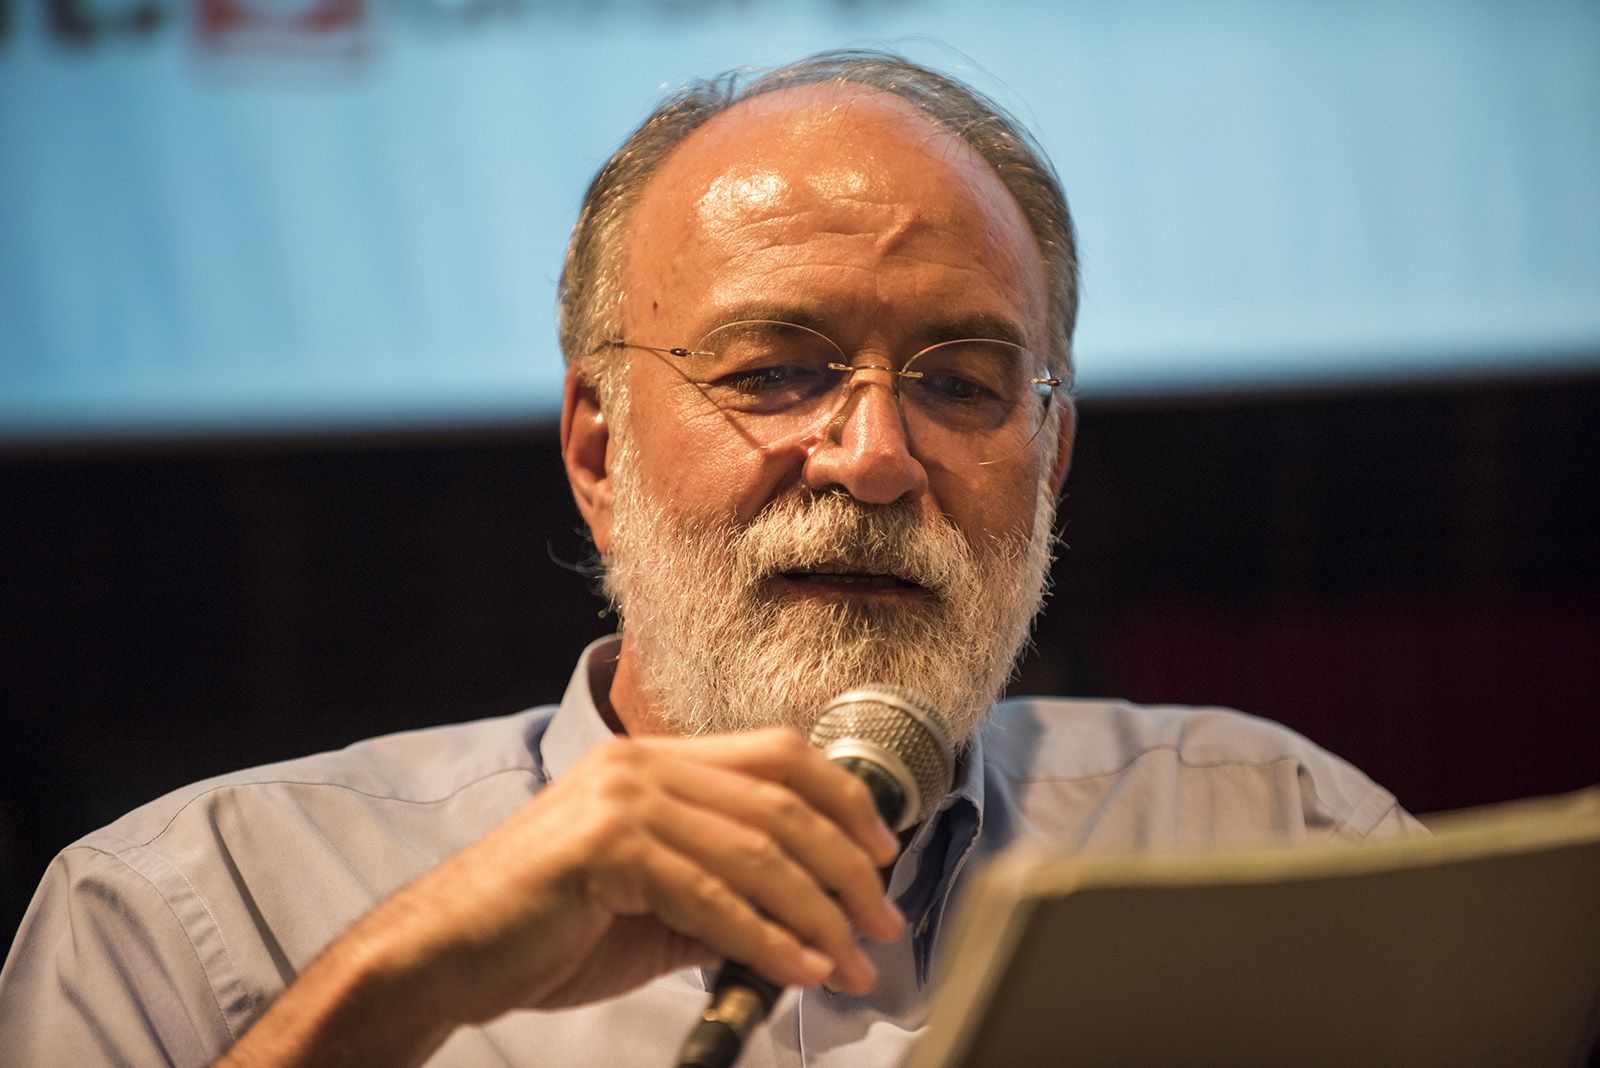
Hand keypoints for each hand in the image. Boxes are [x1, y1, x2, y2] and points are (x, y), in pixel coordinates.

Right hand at [221, 728, 903, 1065]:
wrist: (445, 954)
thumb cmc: (546, 929)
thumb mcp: (652, 902)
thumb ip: (721, 892)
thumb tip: (805, 919)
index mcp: (653, 761)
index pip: (778, 754)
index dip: (843, 801)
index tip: (883, 853)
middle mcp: (641, 765)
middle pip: (781, 801)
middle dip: (846, 868)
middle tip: (880, 922)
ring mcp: (622, 801)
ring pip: (755, 850)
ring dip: (817, 914)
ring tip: (850, 961)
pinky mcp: (604, 849)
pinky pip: (710, 896)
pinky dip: (765, 938)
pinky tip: (797, 968)